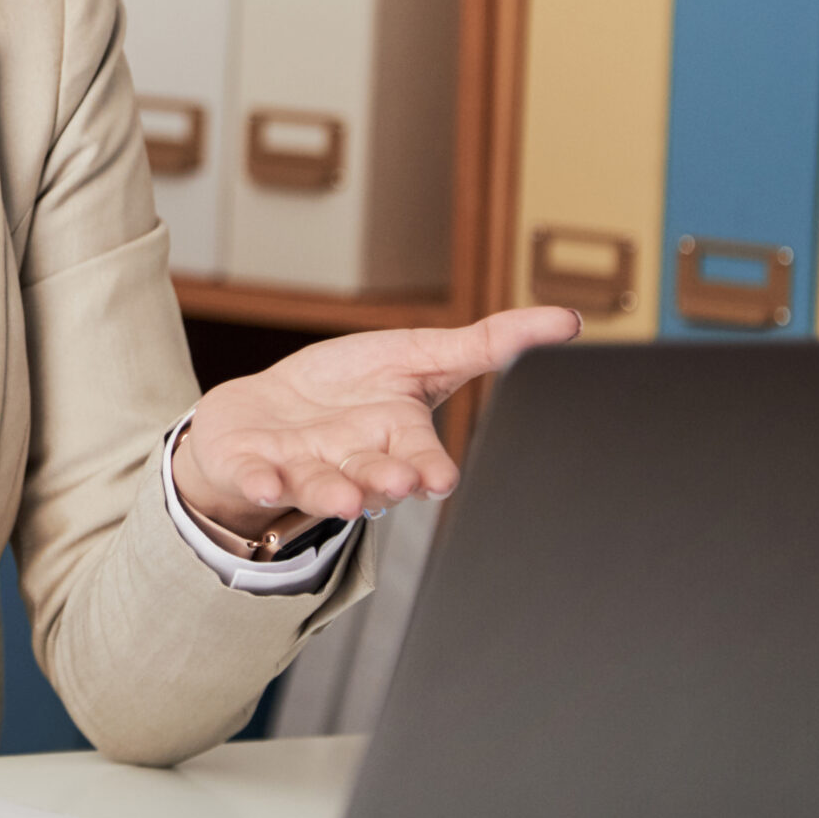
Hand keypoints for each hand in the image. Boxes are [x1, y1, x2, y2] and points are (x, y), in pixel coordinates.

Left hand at [170, 307, 581, 536]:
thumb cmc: (349, 388)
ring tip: (343, 497)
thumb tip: (567, 320)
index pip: (421, 457)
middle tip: (397, 483)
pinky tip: (263, 482)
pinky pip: (256, 476)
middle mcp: (352, 462)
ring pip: (320, 485)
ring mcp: (301, 469)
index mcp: (396, 438)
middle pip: (372, 474)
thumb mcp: (418, 356)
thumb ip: (487, 344)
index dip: (430, 468)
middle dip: (385, 480)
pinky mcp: (252, 465)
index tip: (441, 478)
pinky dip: (260, 481)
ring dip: (332, 492)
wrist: (265, 415)